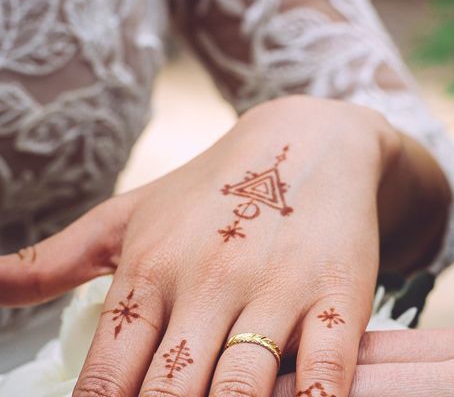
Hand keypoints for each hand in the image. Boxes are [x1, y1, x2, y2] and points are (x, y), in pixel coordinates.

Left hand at [0, 96, 416, 396]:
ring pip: (239, 390)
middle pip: (167, 393)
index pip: (103, 377)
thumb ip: (58, 257)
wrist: (309, 140)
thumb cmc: (213, 186)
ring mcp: (277, 288)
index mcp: (150, 269)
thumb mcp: (133, 213)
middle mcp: (209, 281)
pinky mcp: (339, 294)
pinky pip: (324, 369)